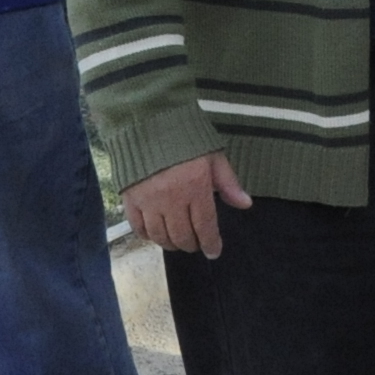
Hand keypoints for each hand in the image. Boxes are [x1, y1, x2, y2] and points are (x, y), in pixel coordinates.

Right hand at [122, 151, 252, 256]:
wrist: (148, 121)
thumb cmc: (185, 138)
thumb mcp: (213, 156)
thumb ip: (228, 183)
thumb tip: (245, 204)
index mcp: (196, 187)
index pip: (205, 225)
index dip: (211, 243)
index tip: (213, 252)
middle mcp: (172, 198)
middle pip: (182, 235)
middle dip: (191, 244)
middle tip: (196, 243)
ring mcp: (148, 201)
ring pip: (160, 236)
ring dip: (171, 243)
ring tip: (177, 240)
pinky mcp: (129, 199)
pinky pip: (138, 228)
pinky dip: (148, 236)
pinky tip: (155, 234)